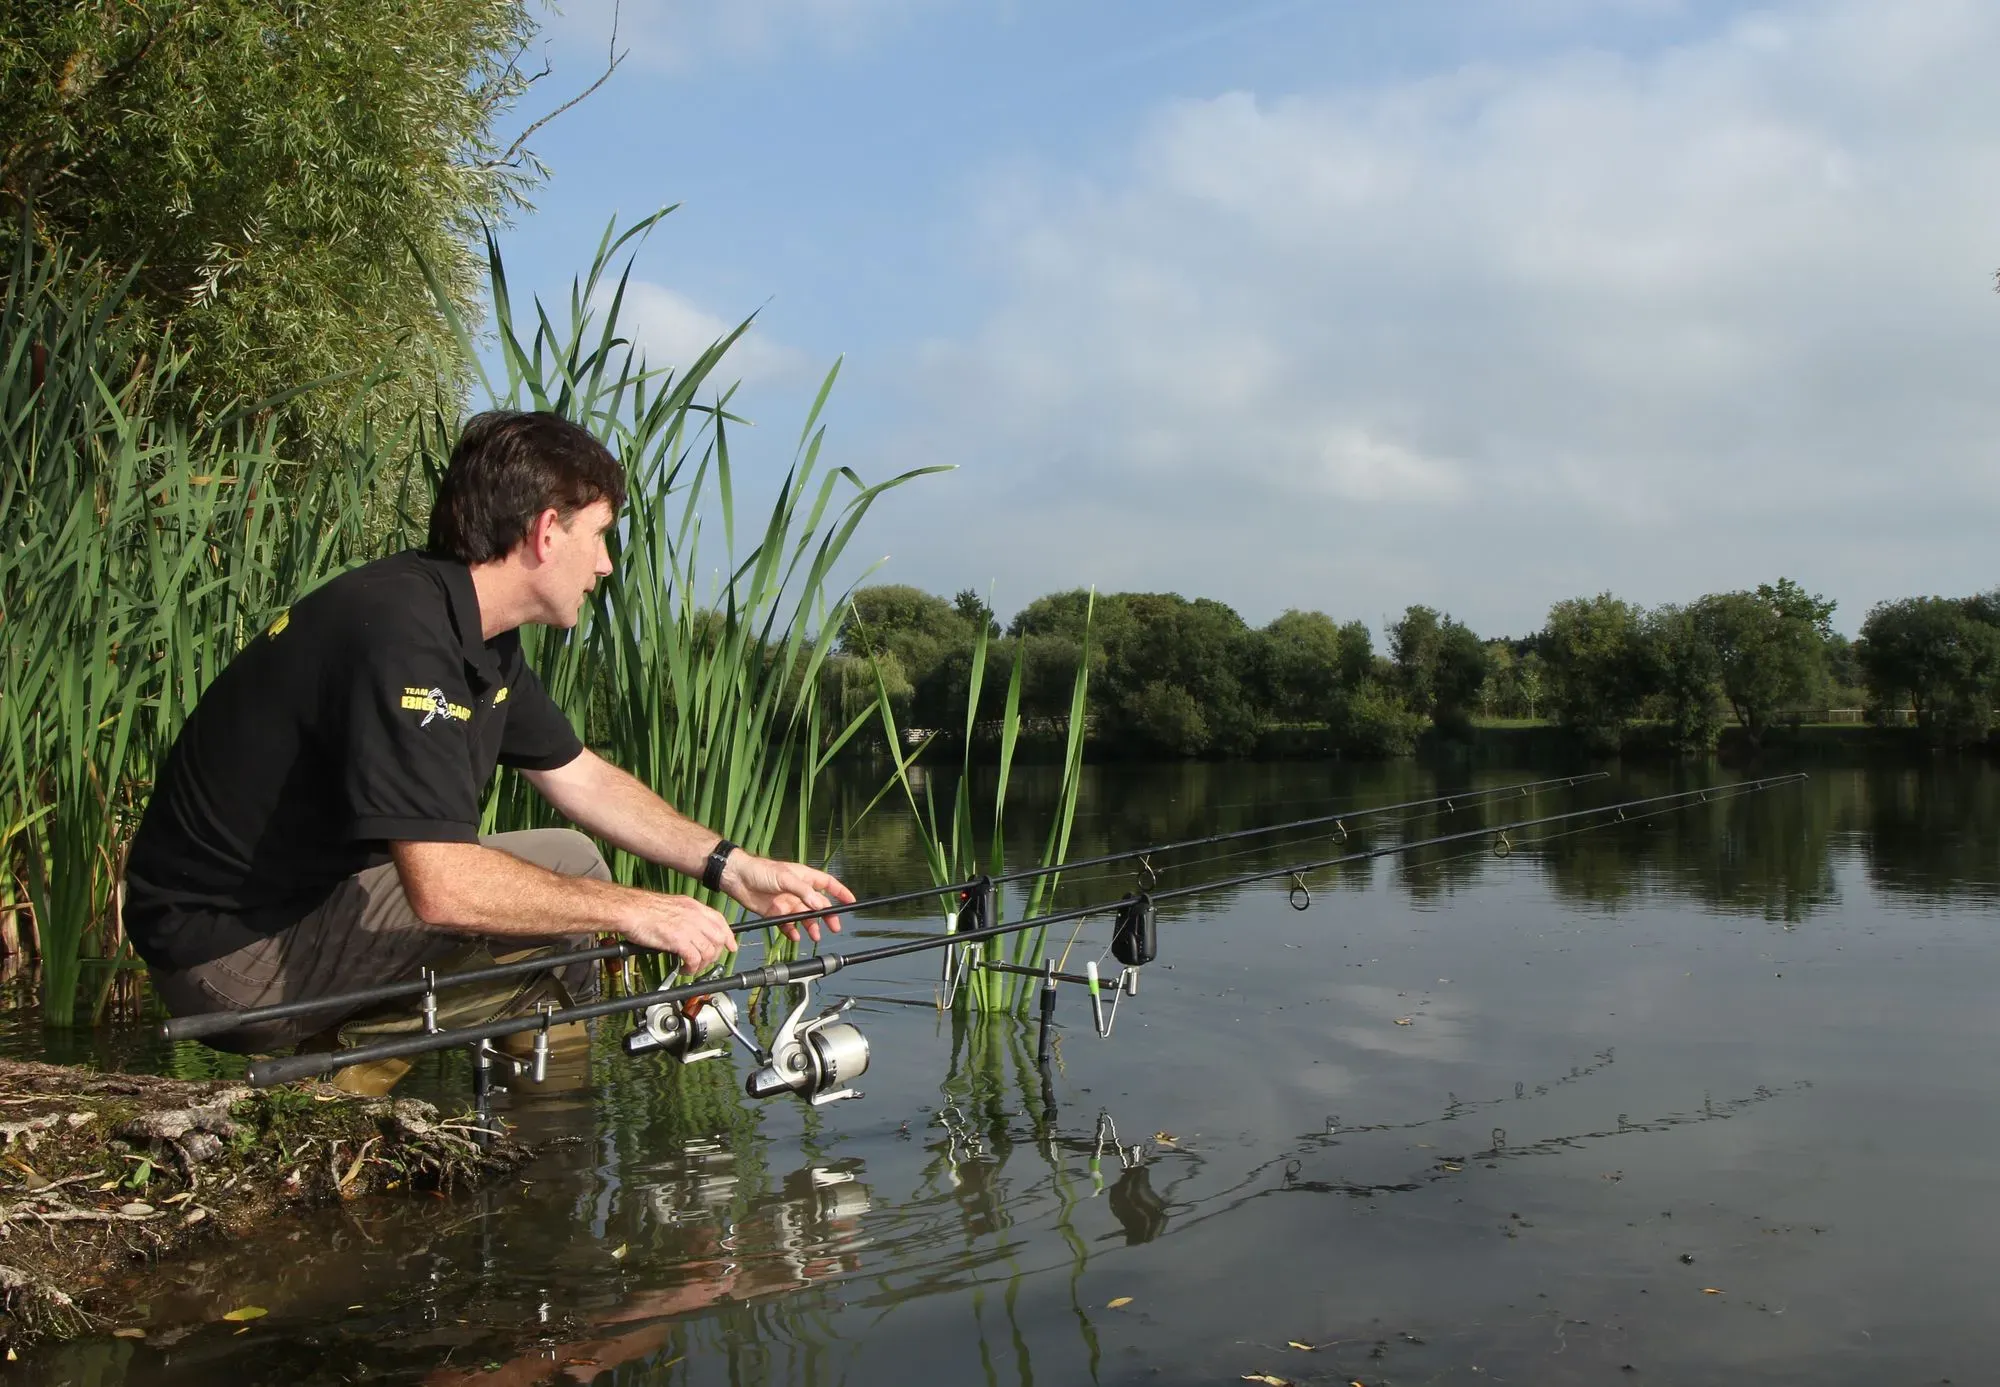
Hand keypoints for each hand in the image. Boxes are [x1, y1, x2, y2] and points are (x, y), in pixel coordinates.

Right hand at [618, 892, 737, 974]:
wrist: (629, 909)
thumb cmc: (643, 909)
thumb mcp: (673, 906)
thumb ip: (686, 916)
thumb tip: (691, 931)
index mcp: (694, 906)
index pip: (720, 921)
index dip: (728, 936)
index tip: (731, 946)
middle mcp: (695, 916)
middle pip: (718, 938)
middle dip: (715, 954)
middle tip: (705, 962)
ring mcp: (688, 928)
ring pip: (709, 951)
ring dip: (702, 964)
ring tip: (692, 968)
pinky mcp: (678, 940)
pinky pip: (694, 959)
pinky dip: (692, 968)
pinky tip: (684, 969)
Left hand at [721, 853, 854, 941]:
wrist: (737, 878)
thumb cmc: (760, 870)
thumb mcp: (785, 878)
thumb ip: (804, 892)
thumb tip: (821, 904)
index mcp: (803, 877)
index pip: (827, 884)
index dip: (840, 892)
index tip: (850, 902)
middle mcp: (797, 890)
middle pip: (818, 904)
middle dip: (828, 916)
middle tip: (834, 927)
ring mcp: (787, 902)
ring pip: (804, 917)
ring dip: (810, 926)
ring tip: (815, 936)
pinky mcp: (775, 912)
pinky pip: (787, 924)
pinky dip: (792, 931)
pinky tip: (795, 936)